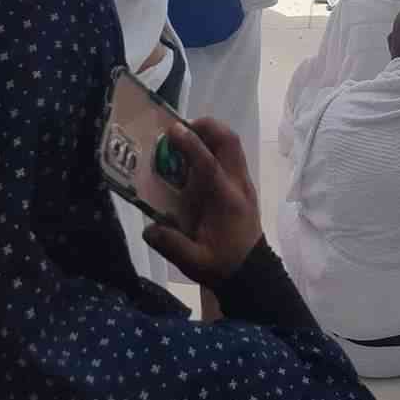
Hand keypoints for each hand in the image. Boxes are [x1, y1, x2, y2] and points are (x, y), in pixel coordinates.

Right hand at [143, 117, 262, 287]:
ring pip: (234, 144)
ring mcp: (245, 182)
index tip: (174, 130)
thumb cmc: (222, 265)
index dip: (192, 145)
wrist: (252, 272)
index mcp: (226, 201)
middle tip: (180, 128)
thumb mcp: (195, 263)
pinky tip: (196, 156)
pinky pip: (233, 154)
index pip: (209, 165)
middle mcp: (238, 185)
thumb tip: (148, 229)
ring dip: (212, 133)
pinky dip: (216, 145)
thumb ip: (171, 245)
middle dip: (206, 127)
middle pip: (229, 142)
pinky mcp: (244, 184)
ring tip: (186, 136)